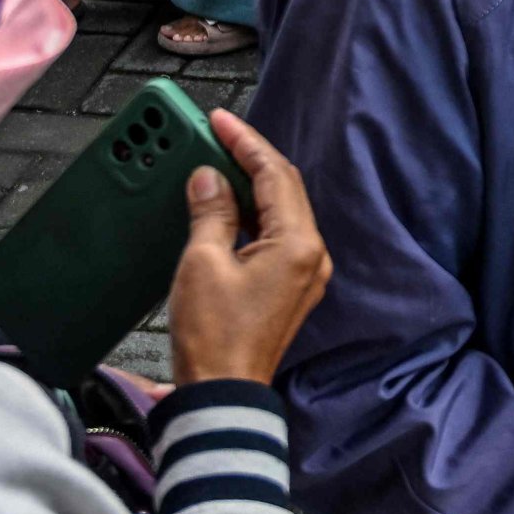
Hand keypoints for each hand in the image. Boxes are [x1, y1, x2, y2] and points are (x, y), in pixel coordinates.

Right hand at [166, 112, 332, 384]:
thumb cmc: (214, 336)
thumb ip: (210, 213)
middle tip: (217, 135)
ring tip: (218, 162)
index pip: (275, 175)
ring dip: (252, 185)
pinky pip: (277, 235)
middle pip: (285, 189)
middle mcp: (311, 255)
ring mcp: (305, 273)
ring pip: (282, 211)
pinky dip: (254, 214)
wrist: (223, 392)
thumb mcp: (203, 263)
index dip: (245, 143)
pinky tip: (227, 204)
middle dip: (251, 159)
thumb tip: (209, 178)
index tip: (220, 121)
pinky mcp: (290, 288)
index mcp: (297, 244)